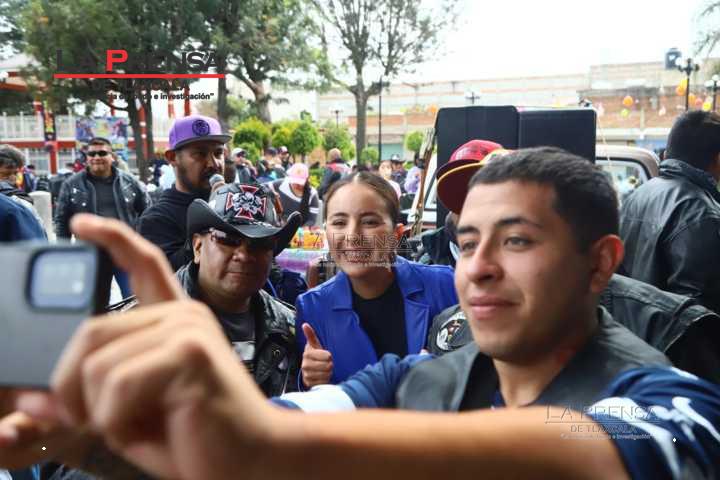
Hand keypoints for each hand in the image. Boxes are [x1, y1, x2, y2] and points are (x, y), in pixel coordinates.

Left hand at [0, 213, 186, 468]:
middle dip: (69, 388)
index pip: (143, 265)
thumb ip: (85, 398)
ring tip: (136, 427)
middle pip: (88, 333)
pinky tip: (150, 430)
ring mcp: (188, 330)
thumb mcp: (130, 413)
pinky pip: (116, 386)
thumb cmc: (195, 439)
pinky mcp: (190, 354)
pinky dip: (116, 422)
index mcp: (175, 322)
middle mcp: (184, 315)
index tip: (80, 225)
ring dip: (100, 413)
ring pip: (96, 365)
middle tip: (89, 422)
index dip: (111, 239)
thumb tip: (29, 399)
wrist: (253, 462)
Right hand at [301, 324, 332, 387]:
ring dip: (328, 373)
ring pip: (326, 375)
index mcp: (307, 354)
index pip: (327, 356)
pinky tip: (321, 377)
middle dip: (329, 365)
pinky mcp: (309, 383)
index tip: (326, 356)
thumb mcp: (314, 345)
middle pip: (328, 366)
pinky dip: (325, 380)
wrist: (309, 370)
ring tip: (323, 370)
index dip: (329, 356)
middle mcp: (305, 365)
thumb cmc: (315, 355)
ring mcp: (307, 375)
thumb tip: (305, 325)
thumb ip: (310, 335)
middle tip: (325, 363)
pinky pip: (323, 382)